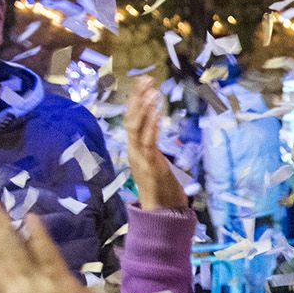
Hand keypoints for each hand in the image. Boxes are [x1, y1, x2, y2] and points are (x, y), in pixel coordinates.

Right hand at [126, 76, 189, 211]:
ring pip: (136, 127)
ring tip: (151, 91)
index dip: (136, 100)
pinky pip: (148, 141)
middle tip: (146, 79)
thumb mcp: (157, 163)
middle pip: (130, 118)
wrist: (161, 213)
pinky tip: (156, 112)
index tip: (143, 83)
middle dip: (137, 98)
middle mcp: (133, 150)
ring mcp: (139, 157)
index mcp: (134, 148)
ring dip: (144, 108)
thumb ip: (154, 148)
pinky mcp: (149, 164)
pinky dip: (151, 125)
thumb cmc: (162, 189)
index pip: (132, 119)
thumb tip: (156, 133)